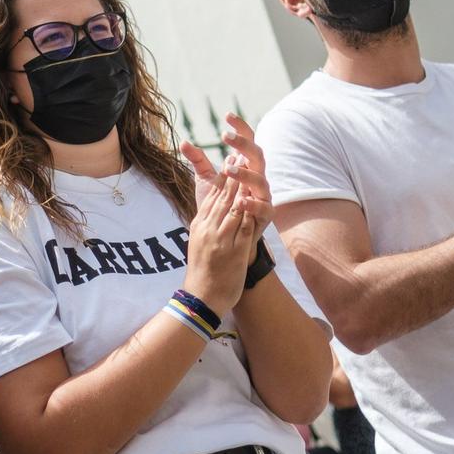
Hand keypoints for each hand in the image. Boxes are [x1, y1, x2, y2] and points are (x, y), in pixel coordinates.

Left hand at [182, 114, 270, 238]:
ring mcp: (263, 195)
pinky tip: (240, 201)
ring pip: (262, 180)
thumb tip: (183, 142)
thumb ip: (198, 162)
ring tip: (228, 170)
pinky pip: (264, 207)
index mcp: (246, 166)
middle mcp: (258, 177)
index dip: (241, 128)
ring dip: (246, 174)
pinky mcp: (266, 214)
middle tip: (225, 137)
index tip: (227, 115)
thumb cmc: (221, 203)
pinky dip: (253, 203)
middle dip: (243, 144)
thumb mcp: (207, 180)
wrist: (229, 234)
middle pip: (257, 155)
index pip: (247, 141)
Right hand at [183, 173, 260, 316]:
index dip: (222, 176)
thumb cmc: (202, 272)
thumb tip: (214, 209)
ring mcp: (219, 241)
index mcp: (199, 225)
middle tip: (240, 155)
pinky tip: (254, 201)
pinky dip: (248, 213)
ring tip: (248, 170)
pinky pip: (242, 229)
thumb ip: (207, 224)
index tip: (229, 160)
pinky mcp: (232, 252)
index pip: (212, 196)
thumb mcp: (199, 242)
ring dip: (241, 188)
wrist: (201, 298)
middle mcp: (208, 229)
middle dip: (232, 175)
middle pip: (222, 198)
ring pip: (231, 209)